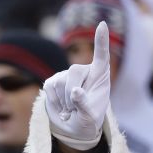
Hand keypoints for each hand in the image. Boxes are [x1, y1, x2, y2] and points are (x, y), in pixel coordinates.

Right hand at [43, 22, 110, 150]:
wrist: (73, 127)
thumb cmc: (88, 120)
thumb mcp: (90, 117)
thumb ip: (84, 105)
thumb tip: (75, 91)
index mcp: (100, 76)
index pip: (101, 56)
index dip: (101, 41)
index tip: (102, 25)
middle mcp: (84, 71)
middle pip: (75, 72)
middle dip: (73, 92)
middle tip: (76, 109)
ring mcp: (67, 74)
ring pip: (61, 82)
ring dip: (65, 102)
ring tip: (71, 110)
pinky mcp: (53, 80)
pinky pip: (50, 88)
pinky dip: (55, 102)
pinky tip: (62, 108)